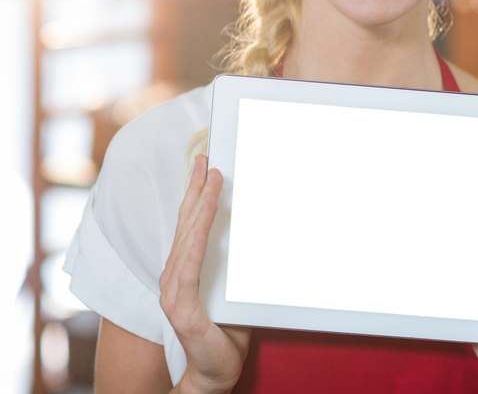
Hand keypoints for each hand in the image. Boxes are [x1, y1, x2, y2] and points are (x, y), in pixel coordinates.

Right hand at [159, 154, 250, 393]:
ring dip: (200, 208)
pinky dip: (195, 246)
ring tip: (209, 182)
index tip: (206, 166)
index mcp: (186, 268)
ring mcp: (174, 291)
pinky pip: (188, 270)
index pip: (192, 224)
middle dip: (196, 189)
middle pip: (187, 224)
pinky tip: (201, 229)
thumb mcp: (237, 287)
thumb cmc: (226, 330)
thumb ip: (240, 262)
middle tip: (205, 160)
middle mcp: (175, 275)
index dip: (197, 194)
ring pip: (188, 240)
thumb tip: (249, 234)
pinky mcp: (180, 307)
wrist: (215, 371)